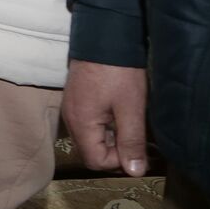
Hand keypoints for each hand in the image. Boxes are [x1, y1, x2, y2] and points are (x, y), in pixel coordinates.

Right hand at [63, 60, 147, 175]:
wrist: (104, 37)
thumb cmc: (118, 73)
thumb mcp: (131, 108)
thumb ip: (131, 141)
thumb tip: (134, 171)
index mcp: (81, 123)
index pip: (95, 161)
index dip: (119, 162)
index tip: (138, 149)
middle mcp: (70, 119)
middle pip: (90, 152)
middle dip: (115, 152)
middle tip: (137, 139)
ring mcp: (71, 109)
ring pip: (90, 139)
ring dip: (111, 140)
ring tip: (130, 125)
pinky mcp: (76, 101)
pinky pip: (88, 125)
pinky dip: (104, 128)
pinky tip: (118, 114)